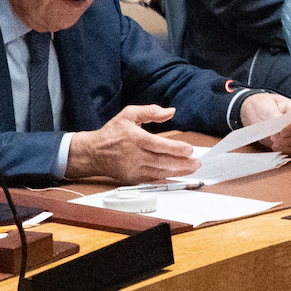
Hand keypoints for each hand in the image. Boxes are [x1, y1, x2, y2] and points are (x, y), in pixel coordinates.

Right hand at [67, 106, 198, 182]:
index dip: (175, 148)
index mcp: (134, 138)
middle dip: (182, 163)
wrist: (93, 153)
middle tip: (197, 163)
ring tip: (192, 169)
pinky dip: (166, 177)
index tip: (189, 150)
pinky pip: (153, 179)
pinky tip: (178, 175)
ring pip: (159, 172)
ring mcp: (133, 169)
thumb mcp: (129, 114)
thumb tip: (170, 111)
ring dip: (178, 171)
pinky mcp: (133, 178)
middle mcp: (134, 155)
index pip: (158, 145)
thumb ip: (151, 111)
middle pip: (162, 161)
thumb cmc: (112, 133)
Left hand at [232, 92, 290, 157]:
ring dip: (288, 148)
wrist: (255, 113)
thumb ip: (274, 115)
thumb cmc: (263, 105)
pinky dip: (288, 152)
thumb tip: (279, 125)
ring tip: (274, 143)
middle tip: (273, 137)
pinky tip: (276, 147)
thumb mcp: (266, 106)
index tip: (281, 132)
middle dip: (289, 140)